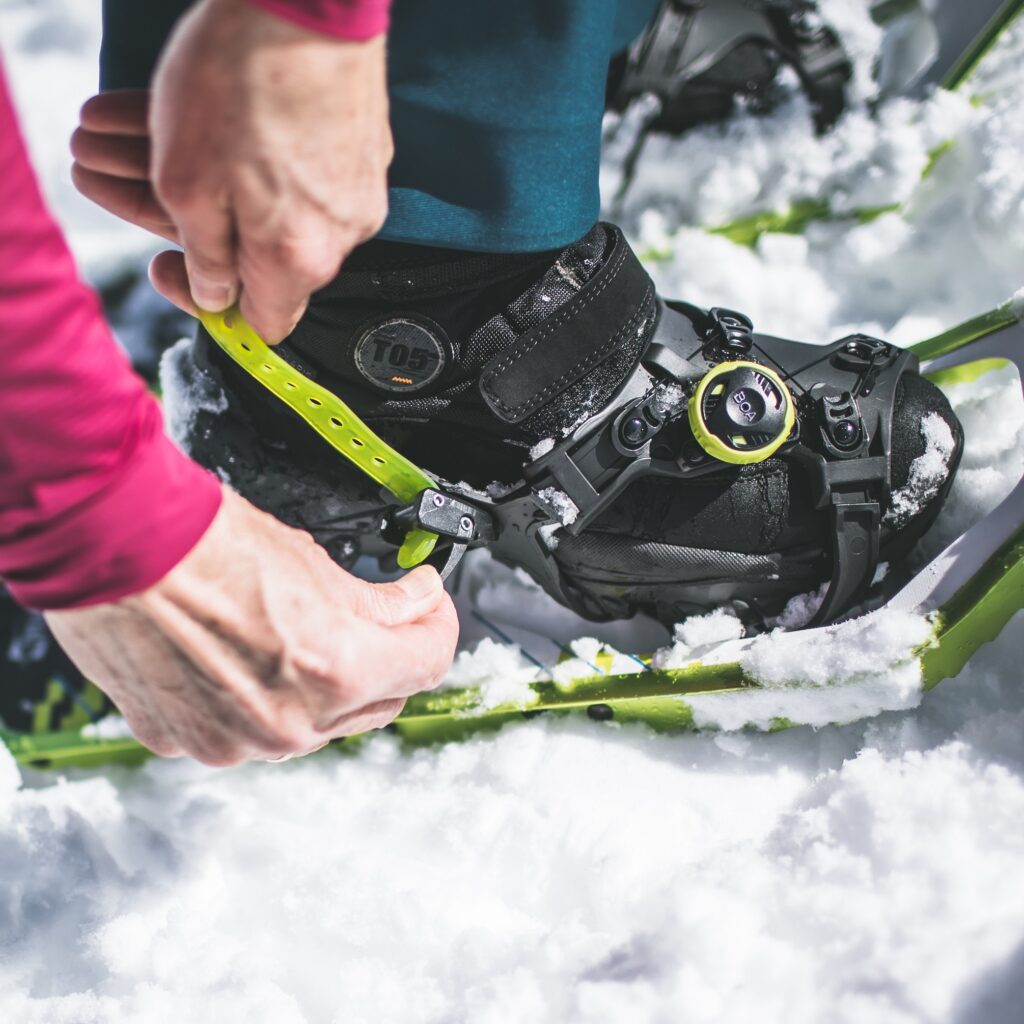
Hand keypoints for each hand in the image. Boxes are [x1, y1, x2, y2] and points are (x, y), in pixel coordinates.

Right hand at [45, 488, 457, 765]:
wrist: (110, 544)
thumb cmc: (201, 542)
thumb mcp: (314, 562)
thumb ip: (378, 601)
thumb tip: (416, 601)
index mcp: (335, 672)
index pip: (429, 664)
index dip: (440, 627)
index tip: (431, 607)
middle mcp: (290, 725)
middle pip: (380, 701)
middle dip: (393, 658)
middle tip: (392, 617)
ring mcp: (235, 741)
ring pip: (316, 724)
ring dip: (331, 684)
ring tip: (315, 631)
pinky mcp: (187, 740)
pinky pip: (252, 727)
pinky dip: (268, 696)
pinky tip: (258, 654)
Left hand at [73, 0, 392, 341]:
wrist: (310, 2)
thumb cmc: (242, 87)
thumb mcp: (190, 185)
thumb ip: (205, 255)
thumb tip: (216, 295)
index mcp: (300, 259)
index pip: (262, 321)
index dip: (208, 306)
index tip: (168, 266)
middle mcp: (341, 235)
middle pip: (263, 258)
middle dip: (194, 225)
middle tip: (136, 178)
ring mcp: (358, 190)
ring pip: (277, 209)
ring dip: (213, 182)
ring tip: (145, 131)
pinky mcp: (363, 150)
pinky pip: (305, 176)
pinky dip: (257, 160)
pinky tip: (212, 119)